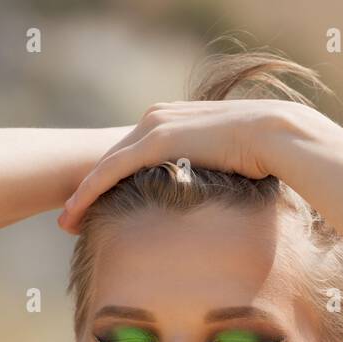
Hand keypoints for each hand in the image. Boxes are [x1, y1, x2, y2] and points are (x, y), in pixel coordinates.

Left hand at [55, 99, 302, 233]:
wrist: (275, 134)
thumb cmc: (263, 153)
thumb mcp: (226, 161)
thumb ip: (208, 172)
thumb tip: (212, 198)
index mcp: (171, 120)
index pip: (130, 154)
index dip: (109, 182)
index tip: (95, 208)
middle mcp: (155, 118)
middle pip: (110, 159)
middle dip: (87, 189)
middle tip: (69, 219)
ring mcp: (152, 127)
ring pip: (104, 166)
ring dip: (81, 195)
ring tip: (66, 223)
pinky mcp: (153, 142)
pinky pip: (110, 170)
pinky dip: (89, 191)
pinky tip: (74, 212)